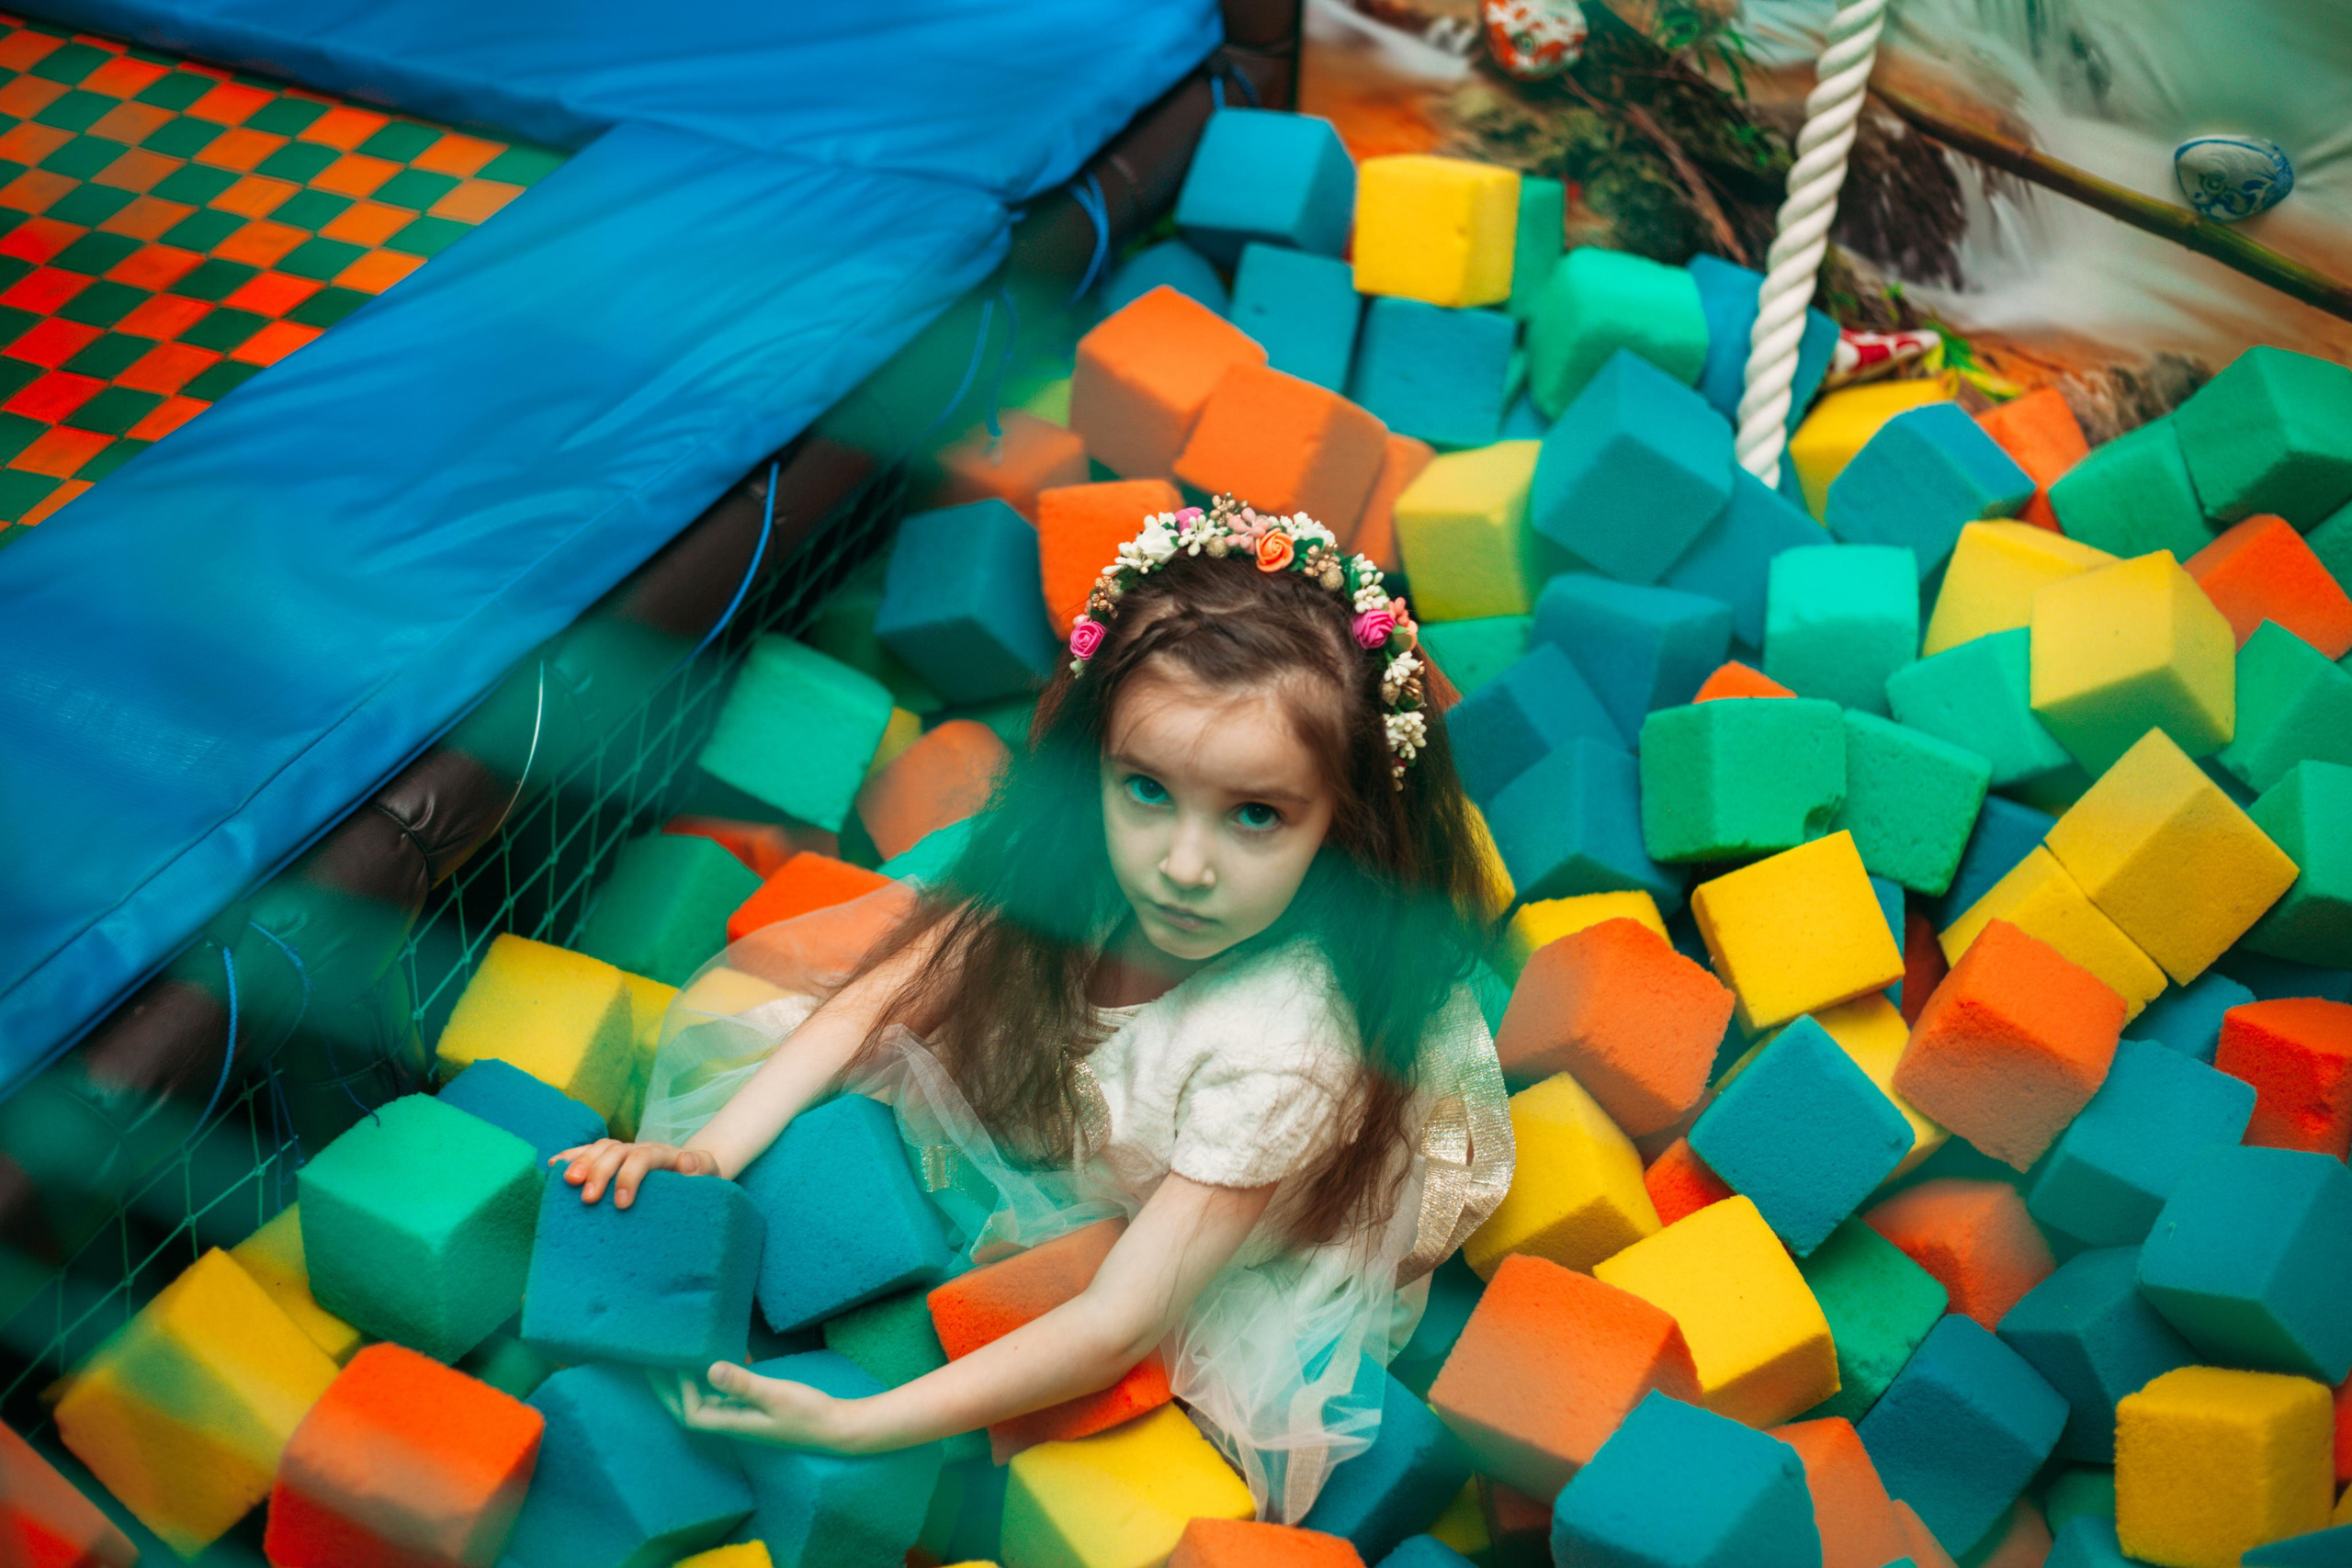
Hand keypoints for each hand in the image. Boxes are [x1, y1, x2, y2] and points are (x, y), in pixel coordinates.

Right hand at [548, 1138, 718, 1207]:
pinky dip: (571, 1156)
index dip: (629, 1177)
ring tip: (566, 1181)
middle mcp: (640, 1148)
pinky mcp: (611, 1159)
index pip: (643, 1157)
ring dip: (580, 1162)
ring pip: (599, 1148)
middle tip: (588, 1198)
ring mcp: (624, 1151)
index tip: (621, 1204)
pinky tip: (554, 1166)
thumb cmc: (700, 1179)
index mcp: (662, 1154)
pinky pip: (588, 1152)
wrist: (694, 1171)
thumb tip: (687, 1161)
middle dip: (599, 1171)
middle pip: (616, 1151)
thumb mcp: (708, 1174)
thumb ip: (701, 1167)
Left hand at [668, 1362, 868, 1450]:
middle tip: (652, 1365)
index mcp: (733, 1423)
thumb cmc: (807, 1414)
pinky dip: (718, 1377)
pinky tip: (726, 1356)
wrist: (836, 1429)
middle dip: (669, 1390)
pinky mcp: (757, 1409)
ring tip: (678, 1358)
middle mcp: (734, 1422)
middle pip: (691, 1410)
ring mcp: (745, 1417)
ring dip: (689, 1382)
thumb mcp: (776, 1394)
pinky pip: (728, 1394)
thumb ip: (744, 1383)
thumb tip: (710, 1368)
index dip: (678, 1390)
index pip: (692, 1412)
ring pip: (707, 1401)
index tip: (674, 1362)